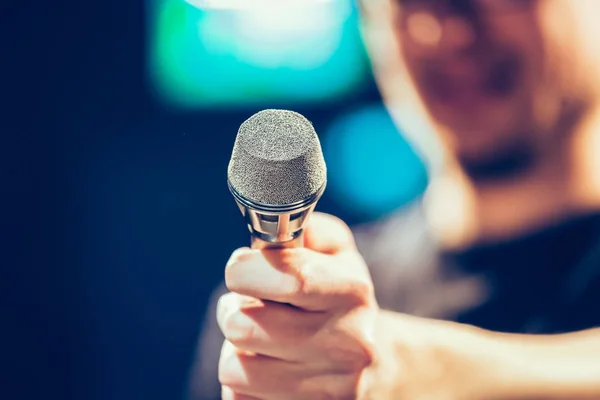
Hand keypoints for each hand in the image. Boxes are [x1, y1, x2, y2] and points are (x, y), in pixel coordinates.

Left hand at [217, 213, 378, 398]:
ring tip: (260, 338)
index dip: (246, 270)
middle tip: (251, 305)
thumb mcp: (337, 253)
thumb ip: (306, 230)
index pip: (288, 279)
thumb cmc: (341, 298)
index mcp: (353, 293)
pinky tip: (269, 368)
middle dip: (234, 309)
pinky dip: (243, 383)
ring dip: (237, 349)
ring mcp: (330, 390)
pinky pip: (237, 399)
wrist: (375, 362)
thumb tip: (269, 233)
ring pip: (233, 368)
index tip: (241, 267)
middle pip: (243, 326)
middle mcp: (348, 344)